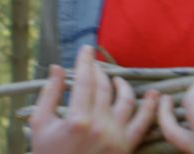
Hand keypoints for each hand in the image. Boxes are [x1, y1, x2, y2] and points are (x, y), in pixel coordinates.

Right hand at [30, 45, 159, 153]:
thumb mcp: (40, 125)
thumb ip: (49, 94)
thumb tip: (56, 67)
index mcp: (77, 120)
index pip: (84, 81)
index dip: (86, 62)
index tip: (87, 49)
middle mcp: (99, 126)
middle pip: (104, 88)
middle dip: (99, 72)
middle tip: (95, 66)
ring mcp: (116, 137)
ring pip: (126, 100)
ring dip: (123, 85)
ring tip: (116, 80)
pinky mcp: (127, 147)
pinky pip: (144, 123)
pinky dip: (151, 107)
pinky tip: (153, 95)